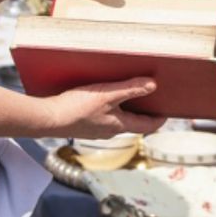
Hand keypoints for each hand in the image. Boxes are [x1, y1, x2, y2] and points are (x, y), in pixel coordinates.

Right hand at [44, 77, 165, 138]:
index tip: (168, 112)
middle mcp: (110, 131)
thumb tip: (153, 85)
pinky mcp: (83, 124)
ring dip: (125, 108)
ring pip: (117, 119)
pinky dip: (110, 108)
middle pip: (133, 122)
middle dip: (143, 111)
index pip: (147, 126)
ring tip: (129, 93)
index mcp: (119, 125)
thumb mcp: (107, 94)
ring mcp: (96, 129)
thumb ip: (131, 88)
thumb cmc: (76, 108)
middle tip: (151, 98)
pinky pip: (103, 117)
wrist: (46, 119)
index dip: (159, 119)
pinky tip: (103, 98)